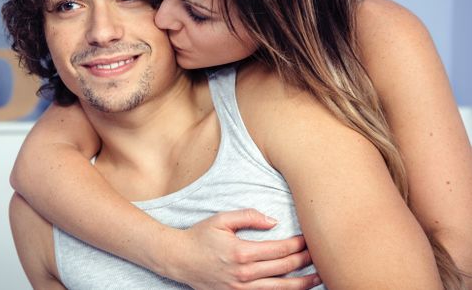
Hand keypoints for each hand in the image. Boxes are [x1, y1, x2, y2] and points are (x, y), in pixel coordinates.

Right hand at [165, 209, 320, 289]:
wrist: (179, 259)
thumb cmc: (200, 236)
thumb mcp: (221, 219)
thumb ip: (248, 216)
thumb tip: (273, 221)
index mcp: (241, 252)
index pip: (280, 249)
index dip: (298, 245)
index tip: (308, 239)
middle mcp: (244, 273)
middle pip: (284, 268)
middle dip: (304, 261)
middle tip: (319, 254)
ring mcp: (241, 288)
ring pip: (280, 288)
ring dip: (302, 283)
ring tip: (318, 277)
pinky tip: (294, 288)